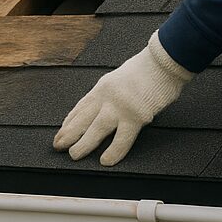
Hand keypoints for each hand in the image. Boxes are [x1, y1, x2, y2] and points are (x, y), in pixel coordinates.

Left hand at [53, 29, 194, 165]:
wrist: (164, 61)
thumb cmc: (149, 68)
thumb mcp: (122, 76)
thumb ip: (112, 93)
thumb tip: (108, 105)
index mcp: (103, 87)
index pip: (82, 106)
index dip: (70, 121)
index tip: (61, 131)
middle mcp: (107, 96)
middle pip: (83, 117)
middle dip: (69, 133)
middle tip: (57, 146)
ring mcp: (120, 106)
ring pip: (96, 128)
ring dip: (84, 143)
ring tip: (74, 155)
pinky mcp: (136, 115)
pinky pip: (122, 138)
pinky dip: (114, 150)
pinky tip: (106, 160)